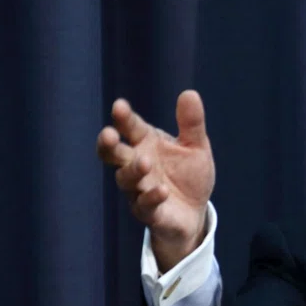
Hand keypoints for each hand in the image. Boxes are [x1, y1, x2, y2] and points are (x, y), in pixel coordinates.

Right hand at [97, 90, 215, 272]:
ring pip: (126, 180)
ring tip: (145, 162)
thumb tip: (189, 93)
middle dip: (109, 145)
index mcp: (146, 143)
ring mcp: (139, 189)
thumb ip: (191, 123)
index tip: (119, 106)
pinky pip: (145, 204)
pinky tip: (161, 190)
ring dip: (134, 170)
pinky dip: (151, 197)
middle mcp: (136, 165)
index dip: (124, 118)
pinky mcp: (149, 212)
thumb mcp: (196, 146)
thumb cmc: (188, 175)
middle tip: (109, 135)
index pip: (131, 127)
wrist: (195, 213)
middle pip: (114, 154)